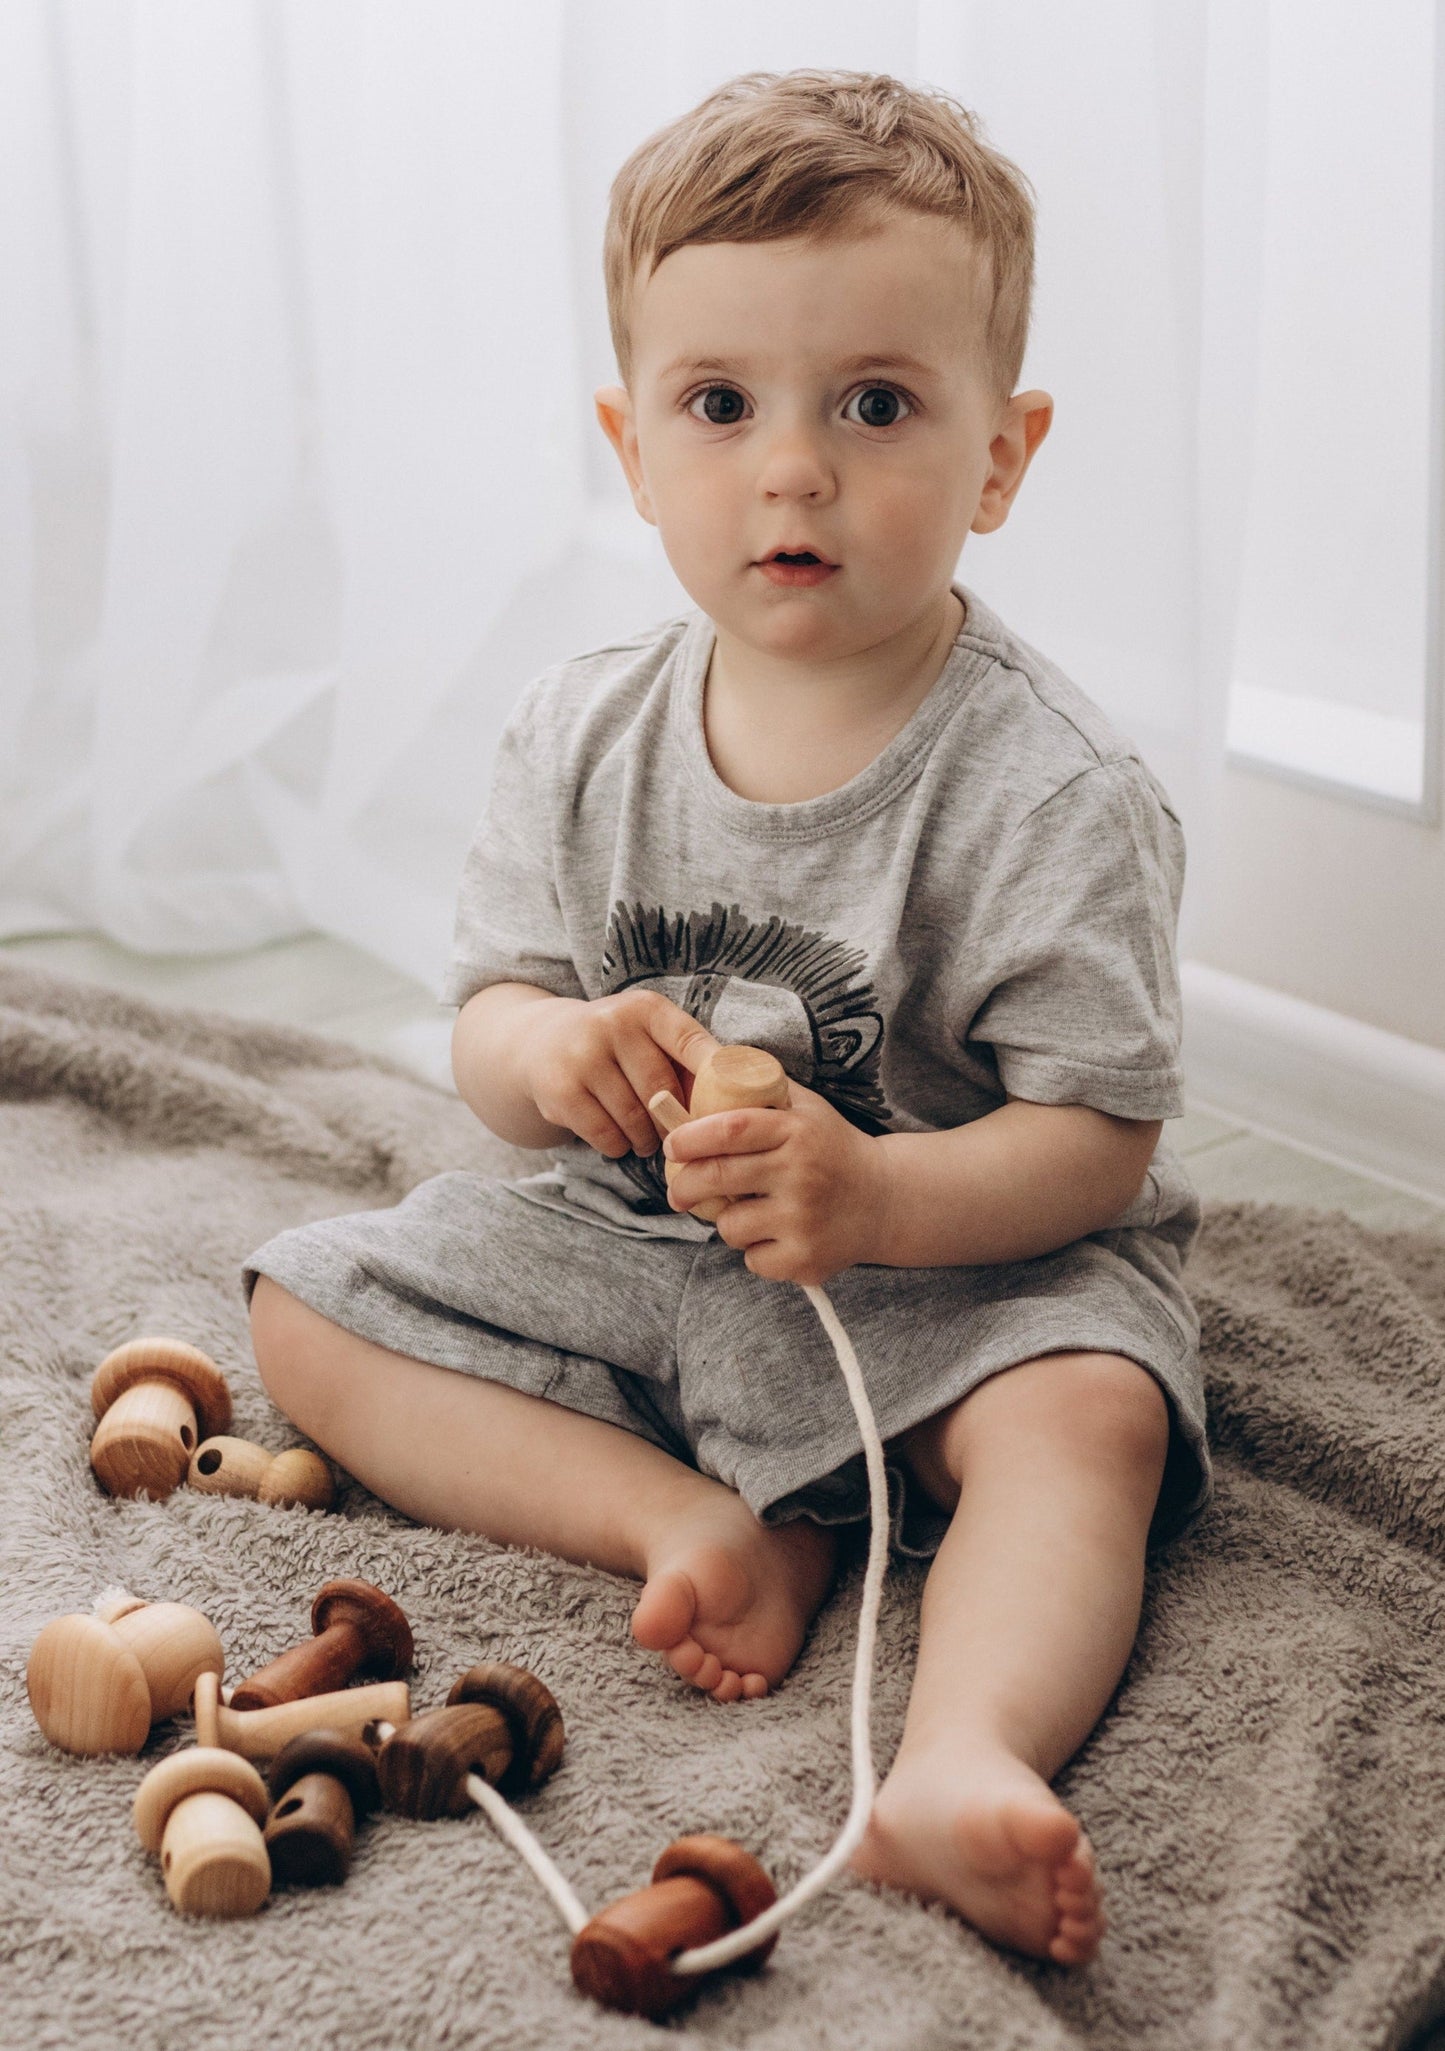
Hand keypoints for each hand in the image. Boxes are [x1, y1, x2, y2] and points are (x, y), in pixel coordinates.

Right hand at [514, 990, 719, 1159]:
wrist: (541, 1041)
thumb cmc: (616, 1046)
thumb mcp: (648, 1035)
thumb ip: (685, 1060)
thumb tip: (732, 1100)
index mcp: (645, 1008)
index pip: (689, 1041)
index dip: (713, 1074)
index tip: (732, 1102)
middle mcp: (612, 1024)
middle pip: (662, 1091)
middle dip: (674, 1121)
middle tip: (678, 1135)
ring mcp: (582, 1056)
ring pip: (634, 1119)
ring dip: (647, 1139)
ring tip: (648, 1139)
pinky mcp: (561, 1090)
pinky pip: (606, 1136)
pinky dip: (619, 1147)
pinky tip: (620, 1139)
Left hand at [662, 1078, 887, 1284]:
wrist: (886, 1199)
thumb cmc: (831, 1148)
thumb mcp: (805, 1108)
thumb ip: (759, 1091)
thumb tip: (699, 1070)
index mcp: (796, 1131)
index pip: (729, 1129)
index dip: (690, 1137)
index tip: (672, 1146)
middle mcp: (801, 1173)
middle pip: (717, 1177)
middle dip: (685, 1186)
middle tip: (678, 1191)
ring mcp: (804, 1219)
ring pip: (729, 1226)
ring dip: (731, 1222)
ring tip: (756, 1212)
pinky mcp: (806, 1258)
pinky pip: (752, 1260)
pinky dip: (757, 1251)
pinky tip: (781, 1236)